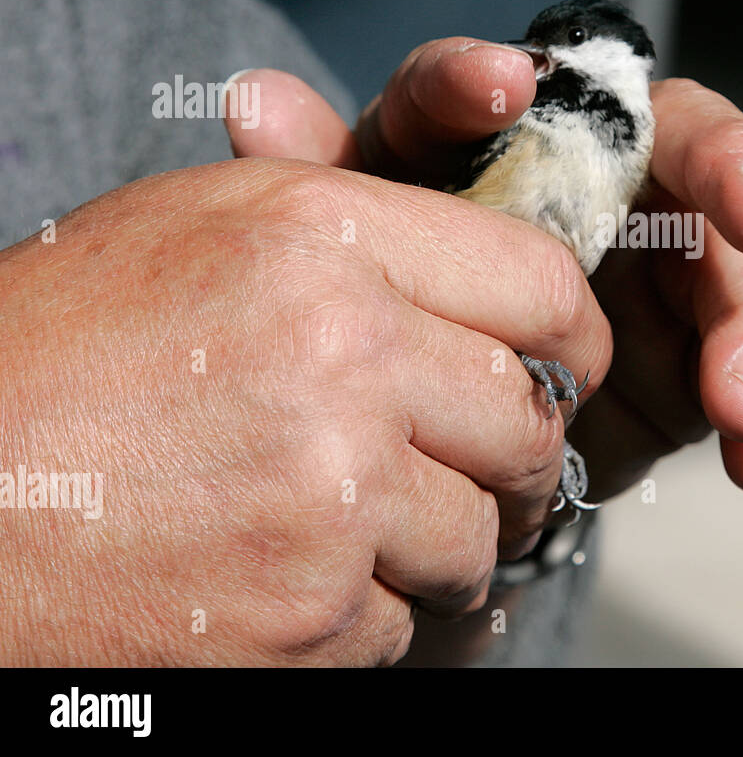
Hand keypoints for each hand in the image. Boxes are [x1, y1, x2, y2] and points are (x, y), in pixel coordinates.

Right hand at [0, 155, 610, 663]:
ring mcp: (329, 496)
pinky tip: (294, 582)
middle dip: (517, 458)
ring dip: (438, 547)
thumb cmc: (60, 351)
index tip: (562, 365)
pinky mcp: (303, 617)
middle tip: (479, 471)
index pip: (541, 281)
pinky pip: (404, 626)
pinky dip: (366, 618)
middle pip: (531, 422)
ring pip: (478, 539)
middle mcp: (344, 357)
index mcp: (324, 240)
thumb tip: (486, 274)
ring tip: (357, 530)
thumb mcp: (199, 226)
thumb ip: (356, 229)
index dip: (571, 333)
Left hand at [225, 41, 742, 502]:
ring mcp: (667, 268)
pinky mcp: (704, 350)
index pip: (527, 79)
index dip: (535, 80)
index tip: (510, 87)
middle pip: (688, 158)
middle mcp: (609, 187)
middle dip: (734, 186)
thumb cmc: (408, 307)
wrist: (461, 426)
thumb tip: (255, 100)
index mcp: (515, 142)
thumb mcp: (357, 246)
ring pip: (742, 268)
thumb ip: (318, 179)